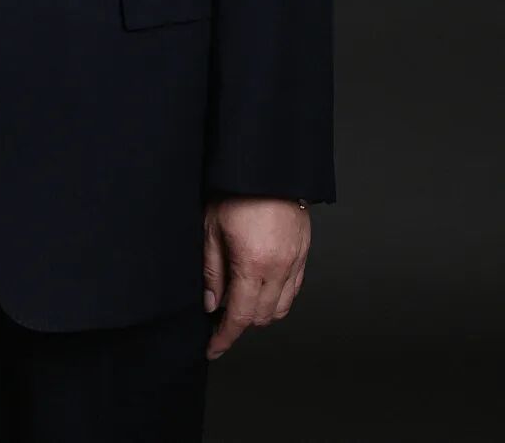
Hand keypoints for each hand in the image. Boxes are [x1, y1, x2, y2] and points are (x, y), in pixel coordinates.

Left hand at [201, 196, 309, 359]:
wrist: (268, 166)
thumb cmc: (236, 192)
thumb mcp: (211, 228)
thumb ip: (212, 270)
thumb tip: (211, 303)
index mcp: (253, 264)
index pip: (240, 317)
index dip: (225, 337)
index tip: (213, 348)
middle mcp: (279, 269)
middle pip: (262, 317)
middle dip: (240, 323)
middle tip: (219, 316)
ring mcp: (295, 262)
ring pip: (281, 308)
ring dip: (260, 313)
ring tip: (240, 301)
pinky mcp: (303, 253)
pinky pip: (293, 290)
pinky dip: (277, 298)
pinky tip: (262, 289)